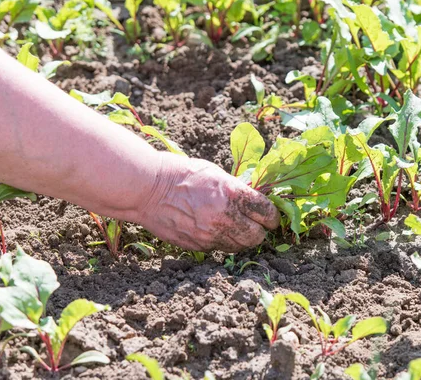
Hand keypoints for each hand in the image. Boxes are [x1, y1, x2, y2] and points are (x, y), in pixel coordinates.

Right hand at [139, 154, 279, 251]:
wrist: (148, 189)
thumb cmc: (181, 174)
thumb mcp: (215, 173)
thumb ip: (236, 189)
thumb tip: (252, 201)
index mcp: (232, 193)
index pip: (266, 212)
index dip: (273, 216)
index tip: (271, 217)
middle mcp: (224, 217)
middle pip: (257, 236)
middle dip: (260, 231)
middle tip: (256, 224)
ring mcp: (210, 234)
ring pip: (239, 246)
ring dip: (242, 239)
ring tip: (235, 227)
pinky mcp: (197, 245)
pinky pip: (220, 248)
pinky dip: (224, 242)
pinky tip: (217, 230)